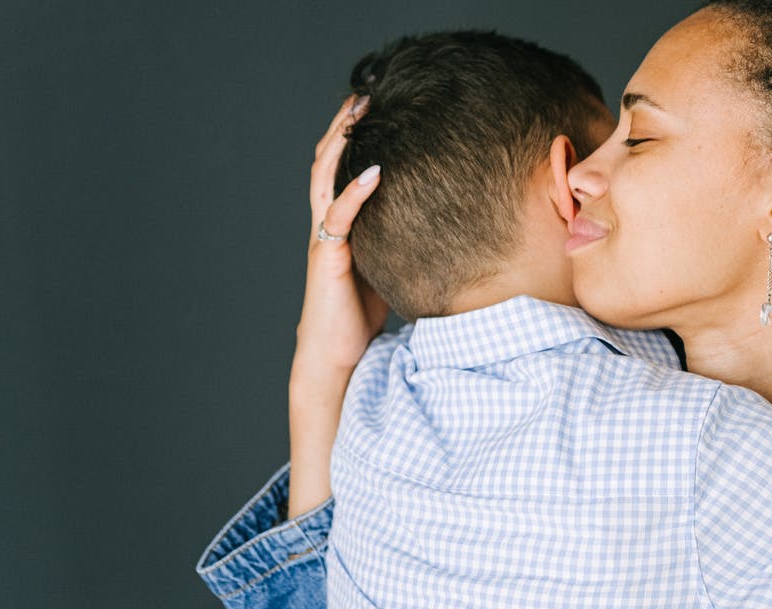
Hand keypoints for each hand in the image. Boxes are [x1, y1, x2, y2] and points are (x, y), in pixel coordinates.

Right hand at [294, 95, 387, 374]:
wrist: (338, 353)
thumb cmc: (363, 312)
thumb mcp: (388, 263)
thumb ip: (402, 238)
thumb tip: (446, 220)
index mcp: (342, 222)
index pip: (342, 167)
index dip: (352, 135)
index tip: (373, 104)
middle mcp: (328, 223)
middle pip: (327, 161)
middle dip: (342, 125)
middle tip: (362, 92)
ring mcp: (325, 237)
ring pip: (325, 178)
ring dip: (340, 143)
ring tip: (358, 112)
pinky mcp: (328, 256)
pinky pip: (340, 216)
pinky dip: (355, 191)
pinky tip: (373, 171)